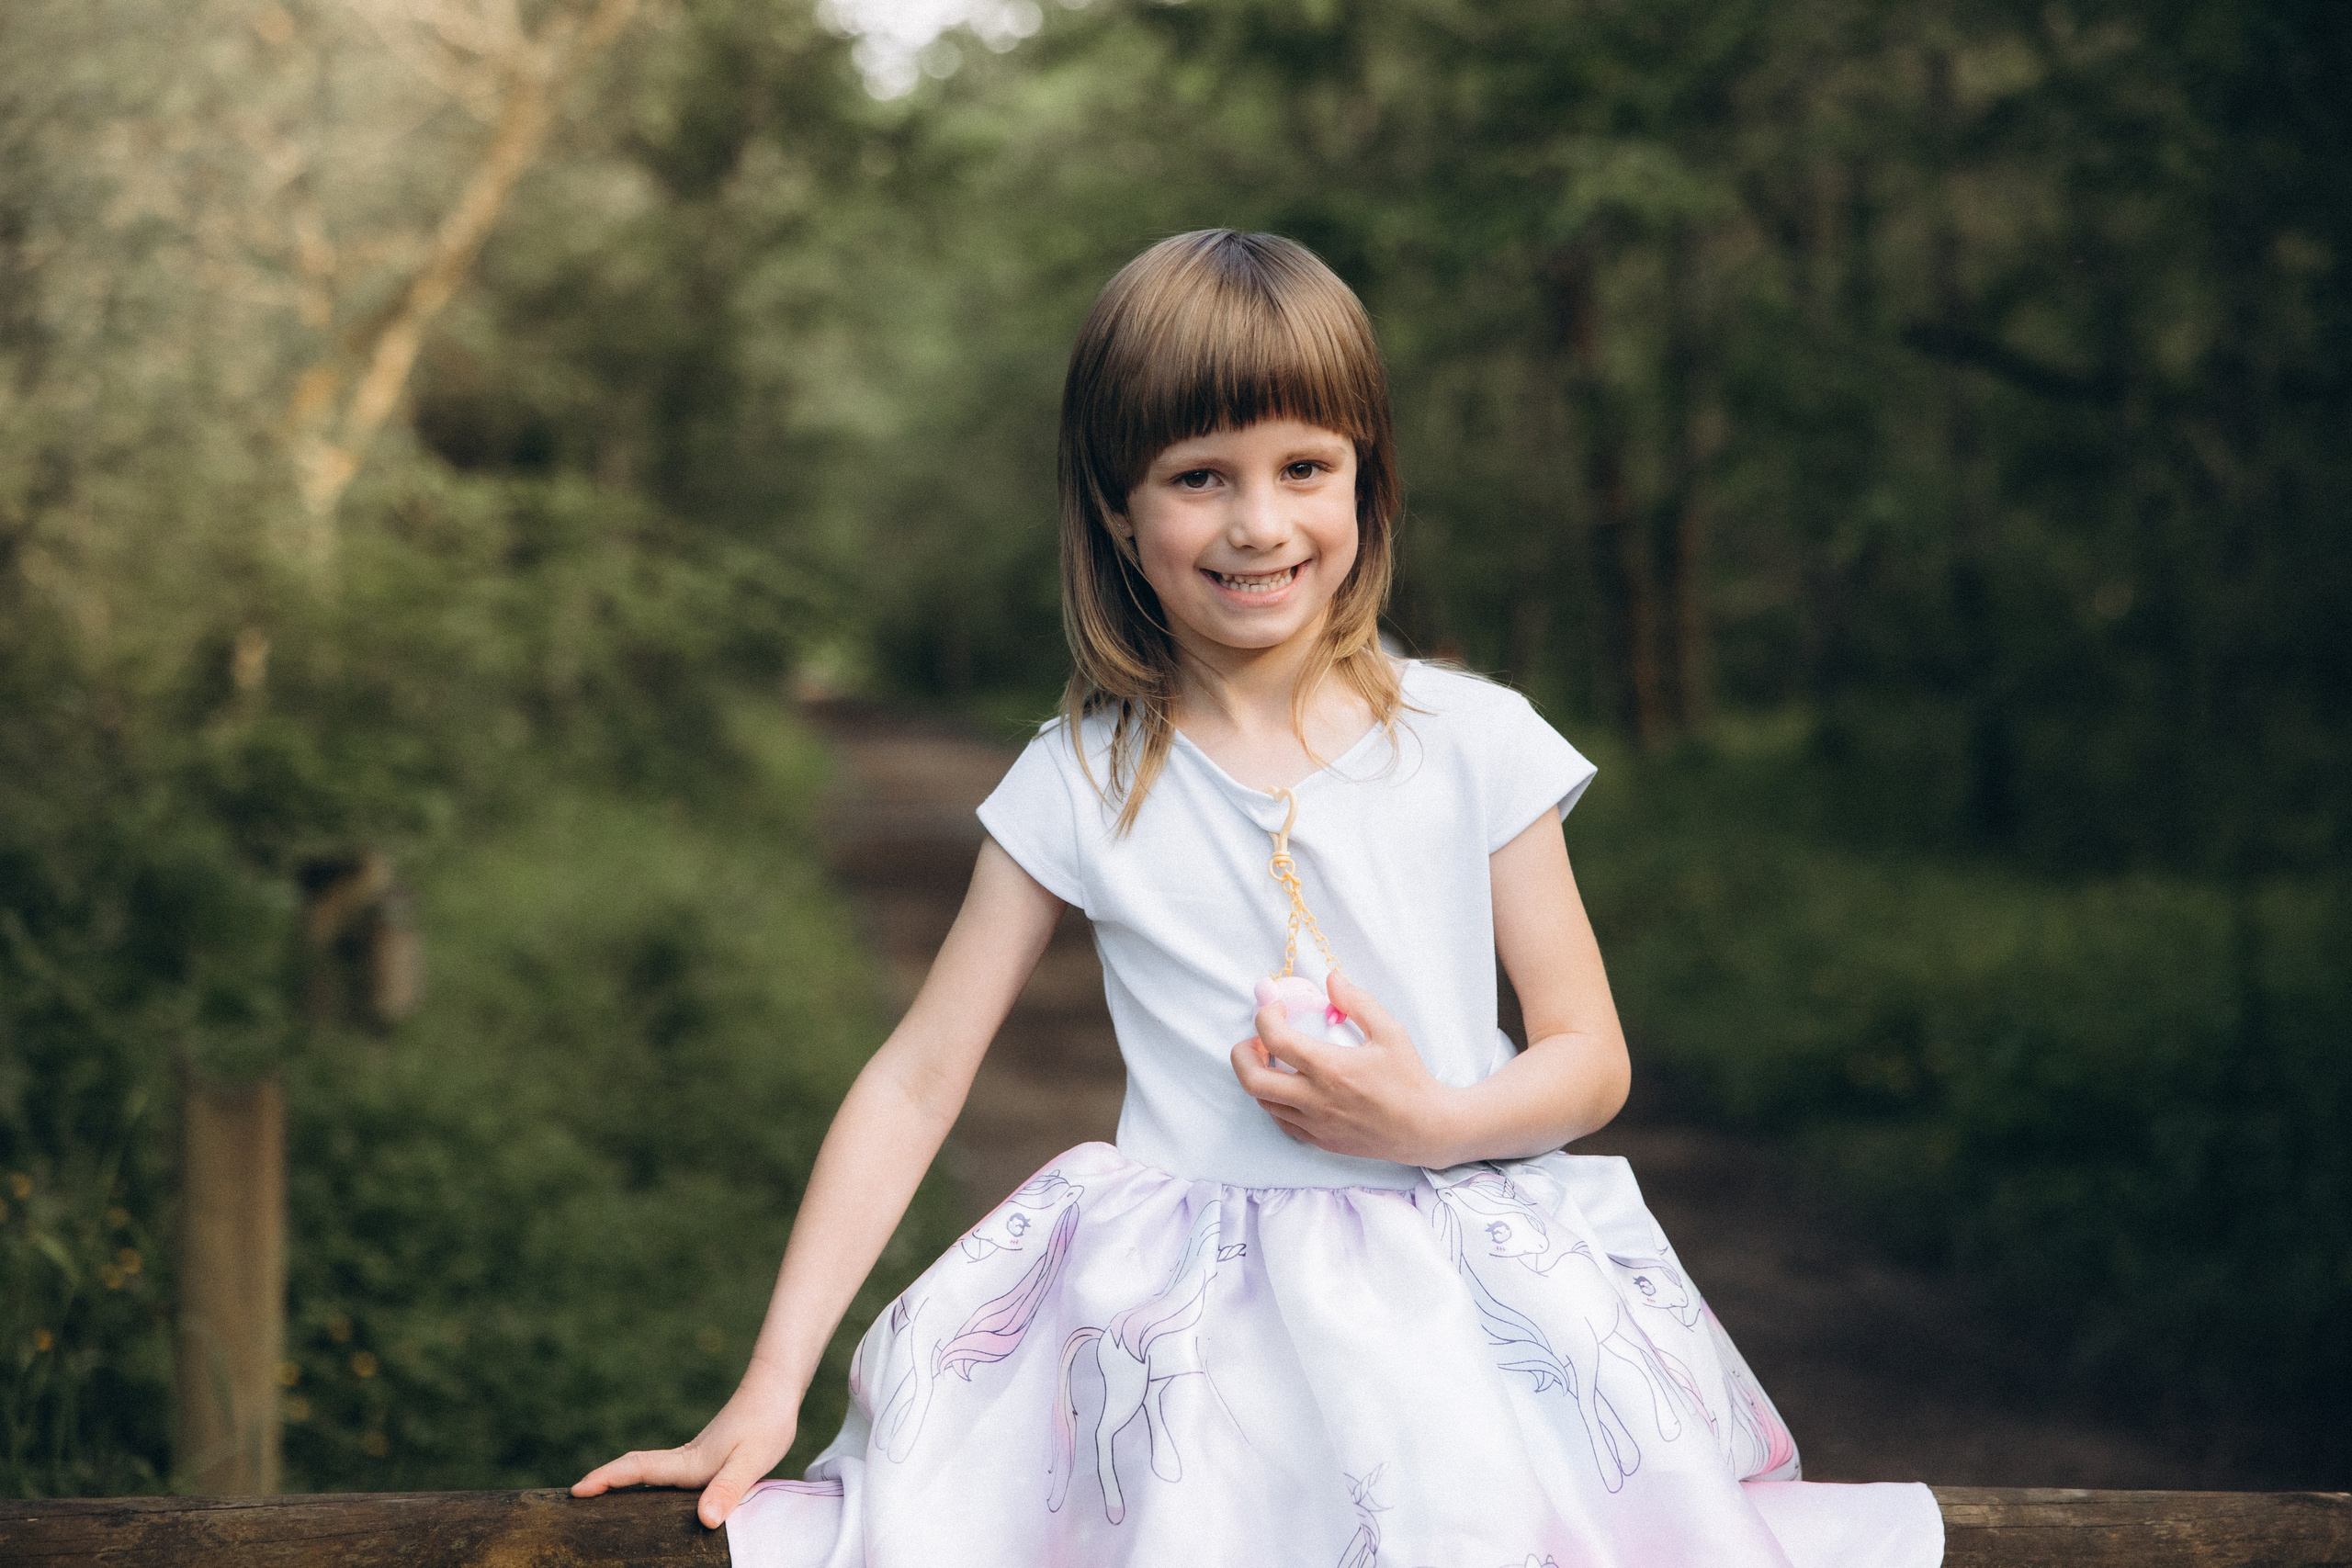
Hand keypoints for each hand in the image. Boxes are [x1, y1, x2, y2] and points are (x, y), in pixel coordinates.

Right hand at [572, 1376, 798, 1527]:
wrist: (776, 1390)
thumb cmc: (766, 1424)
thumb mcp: (750, 1461)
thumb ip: (728, 1489)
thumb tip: (705, 1520)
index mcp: (688, 1463)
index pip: (638, 1470)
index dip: (606, 1479)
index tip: (576, 1490)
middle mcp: (685, 1460)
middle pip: (635, 1470)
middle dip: (605, 1483)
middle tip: (575, 1499)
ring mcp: (694, 1457)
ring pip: (650, 1472)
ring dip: (625, 1482)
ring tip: (603, 1502)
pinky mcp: (707, 1457)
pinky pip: (667, 1473)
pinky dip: (649, 1481)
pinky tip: (657, 1495)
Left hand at [1228, 970, 1460, 1165]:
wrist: (1426, 1129)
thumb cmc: (1409, 1078)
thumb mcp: (1390, 1032)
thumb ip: (1358, 1002)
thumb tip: (1331, 979)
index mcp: (1330, 1069)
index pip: (1275, 1040)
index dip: (1265, 1017)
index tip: (1276, 1008)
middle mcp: (1316, 1099)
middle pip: (1252, 1079)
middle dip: (1242, 1053)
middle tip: (1256, 1039)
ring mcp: (1315, 1124)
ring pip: (1263, 1101)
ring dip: (1259, 1075)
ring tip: (1275, 1058)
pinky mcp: (1320, 1140)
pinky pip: (1281, 1121)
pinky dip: (1275, 1100)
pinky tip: (1289, 1085)